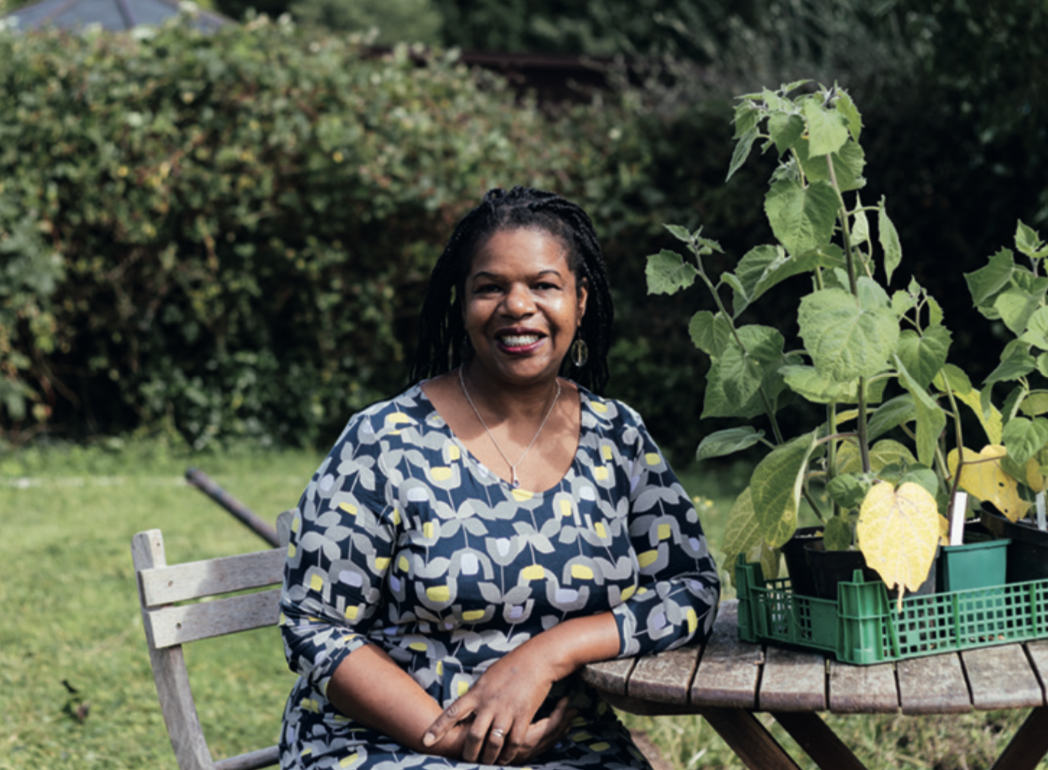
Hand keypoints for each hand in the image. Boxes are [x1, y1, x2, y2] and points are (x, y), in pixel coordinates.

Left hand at [422, 645, 573, 764]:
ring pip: (493, 742)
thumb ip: (476, 693)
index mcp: (477, 692)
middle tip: (466, 760)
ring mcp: (506, 710)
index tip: (425, 741)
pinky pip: (514, 742)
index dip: (438, 728)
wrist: (537, 660)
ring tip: (487, 764)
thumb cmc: (511, 665)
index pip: (452, 712)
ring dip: (489, 757)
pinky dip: (509, 754)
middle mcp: (489, 703)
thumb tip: (465, 705)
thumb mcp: (487, 677)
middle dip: (468, 752)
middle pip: (474, 735)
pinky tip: (506, 758)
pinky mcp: (523, 716)